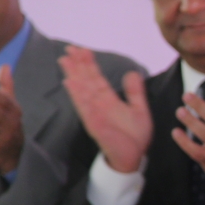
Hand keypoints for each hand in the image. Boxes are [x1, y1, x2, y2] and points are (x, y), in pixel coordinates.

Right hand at [59, 46, 151, 172]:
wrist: (134, 157)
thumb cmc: (135, 136)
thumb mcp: (139, 109)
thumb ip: (135, 92)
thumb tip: (132, 72)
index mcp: (109, 100)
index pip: (96, 78)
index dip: (89, 63)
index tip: (83, 49)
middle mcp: (99, 104)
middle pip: (86, 80)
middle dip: (78, 64)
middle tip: (69, 47)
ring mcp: (95, 113)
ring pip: (82, 90)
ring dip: (73, 75)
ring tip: (65, 60)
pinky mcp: (95, 124)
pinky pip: (84, 108)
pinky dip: (77, 96)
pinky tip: (70, 83)